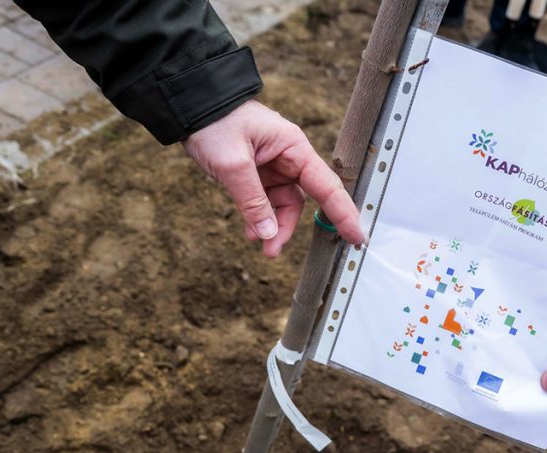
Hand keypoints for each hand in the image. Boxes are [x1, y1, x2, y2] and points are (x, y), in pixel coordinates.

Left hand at [183, 99, 364, 256]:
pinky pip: (265, 202)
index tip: (357, 237)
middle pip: (302, 200)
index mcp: (293, 147)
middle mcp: (288, 157)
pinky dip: (258, 219)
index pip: (326, 186)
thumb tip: (269, 235)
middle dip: (290, 228)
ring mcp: (272, 166)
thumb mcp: (233, 165)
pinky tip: (249, 233)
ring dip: (272, 227)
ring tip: (259, 245)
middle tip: (276, 251)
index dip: (343, 214)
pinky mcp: (256, 173)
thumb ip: (253, 202)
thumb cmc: (214, 123)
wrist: (189, 106)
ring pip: (283, 205)